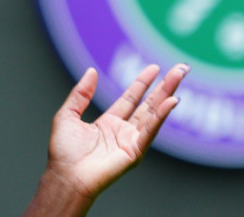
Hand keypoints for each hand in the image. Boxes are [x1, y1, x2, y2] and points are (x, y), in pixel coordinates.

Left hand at [45, 64, 187, 204]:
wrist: (66, 175)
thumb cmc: (63, 152)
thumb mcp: (67, 115)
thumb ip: (80, 93)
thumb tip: (92, 71)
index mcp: (108, 123)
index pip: (130, 98)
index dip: (143, 83)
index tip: (155, 68)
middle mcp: (123, 131)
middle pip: (148, 104)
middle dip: (164, 86)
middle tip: (180, 69)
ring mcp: (131, 141)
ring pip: (153, 113)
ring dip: (167, 94)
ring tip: (180, 75)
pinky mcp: (135, 152)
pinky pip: (150, 130)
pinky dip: (161, 116)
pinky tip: (171, 101)